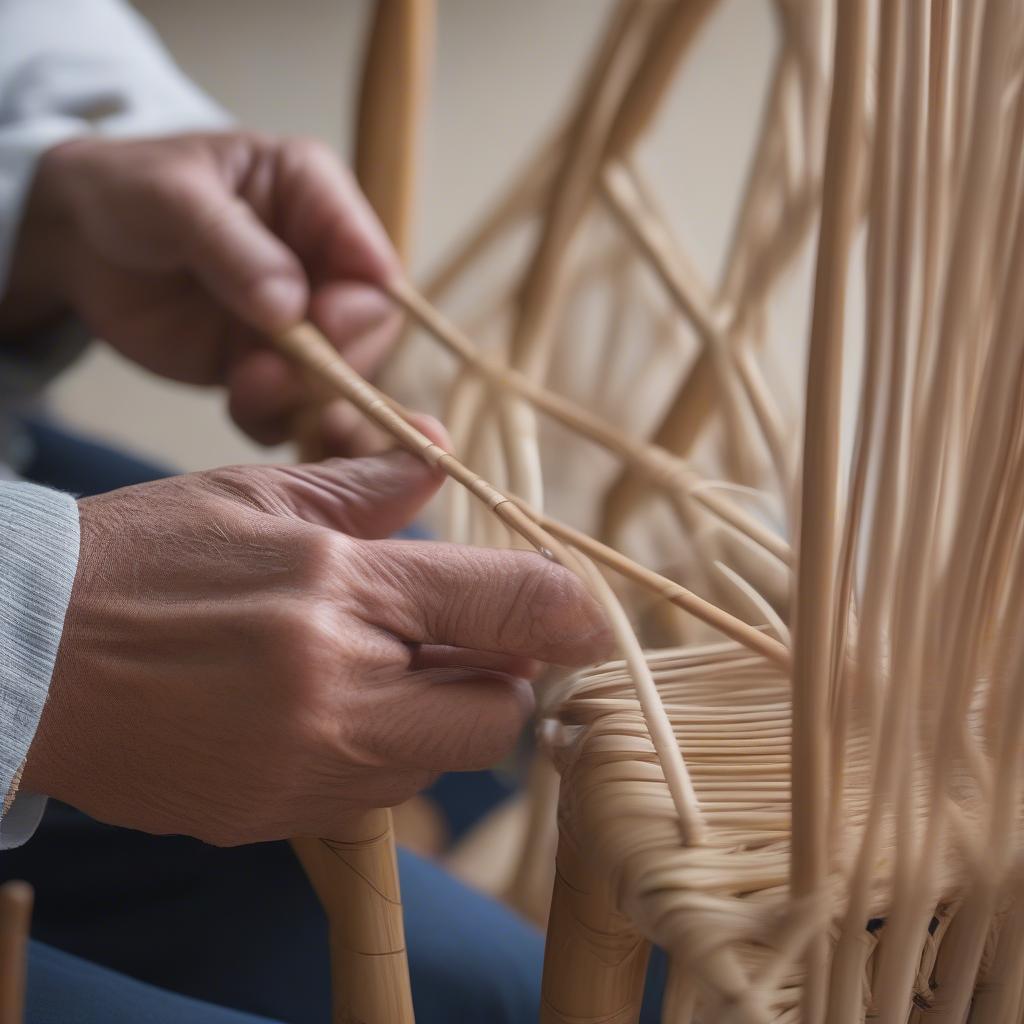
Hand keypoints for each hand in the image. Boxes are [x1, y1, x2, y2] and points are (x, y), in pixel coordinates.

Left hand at [2, 132, 399, 453]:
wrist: (72, 243)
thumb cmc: (125, 192)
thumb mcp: (170, 197)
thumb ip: (233, 245)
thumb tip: (293, 307)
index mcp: (315, 196)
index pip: (372, 262)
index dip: (360, 306)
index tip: (321, 327)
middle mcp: (321, 261)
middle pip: (367, 330)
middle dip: (330, 363)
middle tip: (268, 376)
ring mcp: (300, 318)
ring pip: (338, 377)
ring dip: (299, 398)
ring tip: (243, 392)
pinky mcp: (271, 363)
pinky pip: (294, 408)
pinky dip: (275, 420)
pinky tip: (240, 407)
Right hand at [21, 449, 610, 845]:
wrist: (24, 653)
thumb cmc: (139, 558)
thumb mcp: (254, 495)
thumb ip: (368, 486)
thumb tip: (442, 456)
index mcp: (334, 587)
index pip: (501, 605)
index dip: (564, 611)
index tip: (588, 615)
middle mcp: (333, 688)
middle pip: (494, 714)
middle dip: (500, 677)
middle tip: (465, 638)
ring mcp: (303, 767)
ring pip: (439, 763)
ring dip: (439, 714)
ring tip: (383, 665)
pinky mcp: (271, 816)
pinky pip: (375, 798)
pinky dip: (381, 754)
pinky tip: (330, 709)